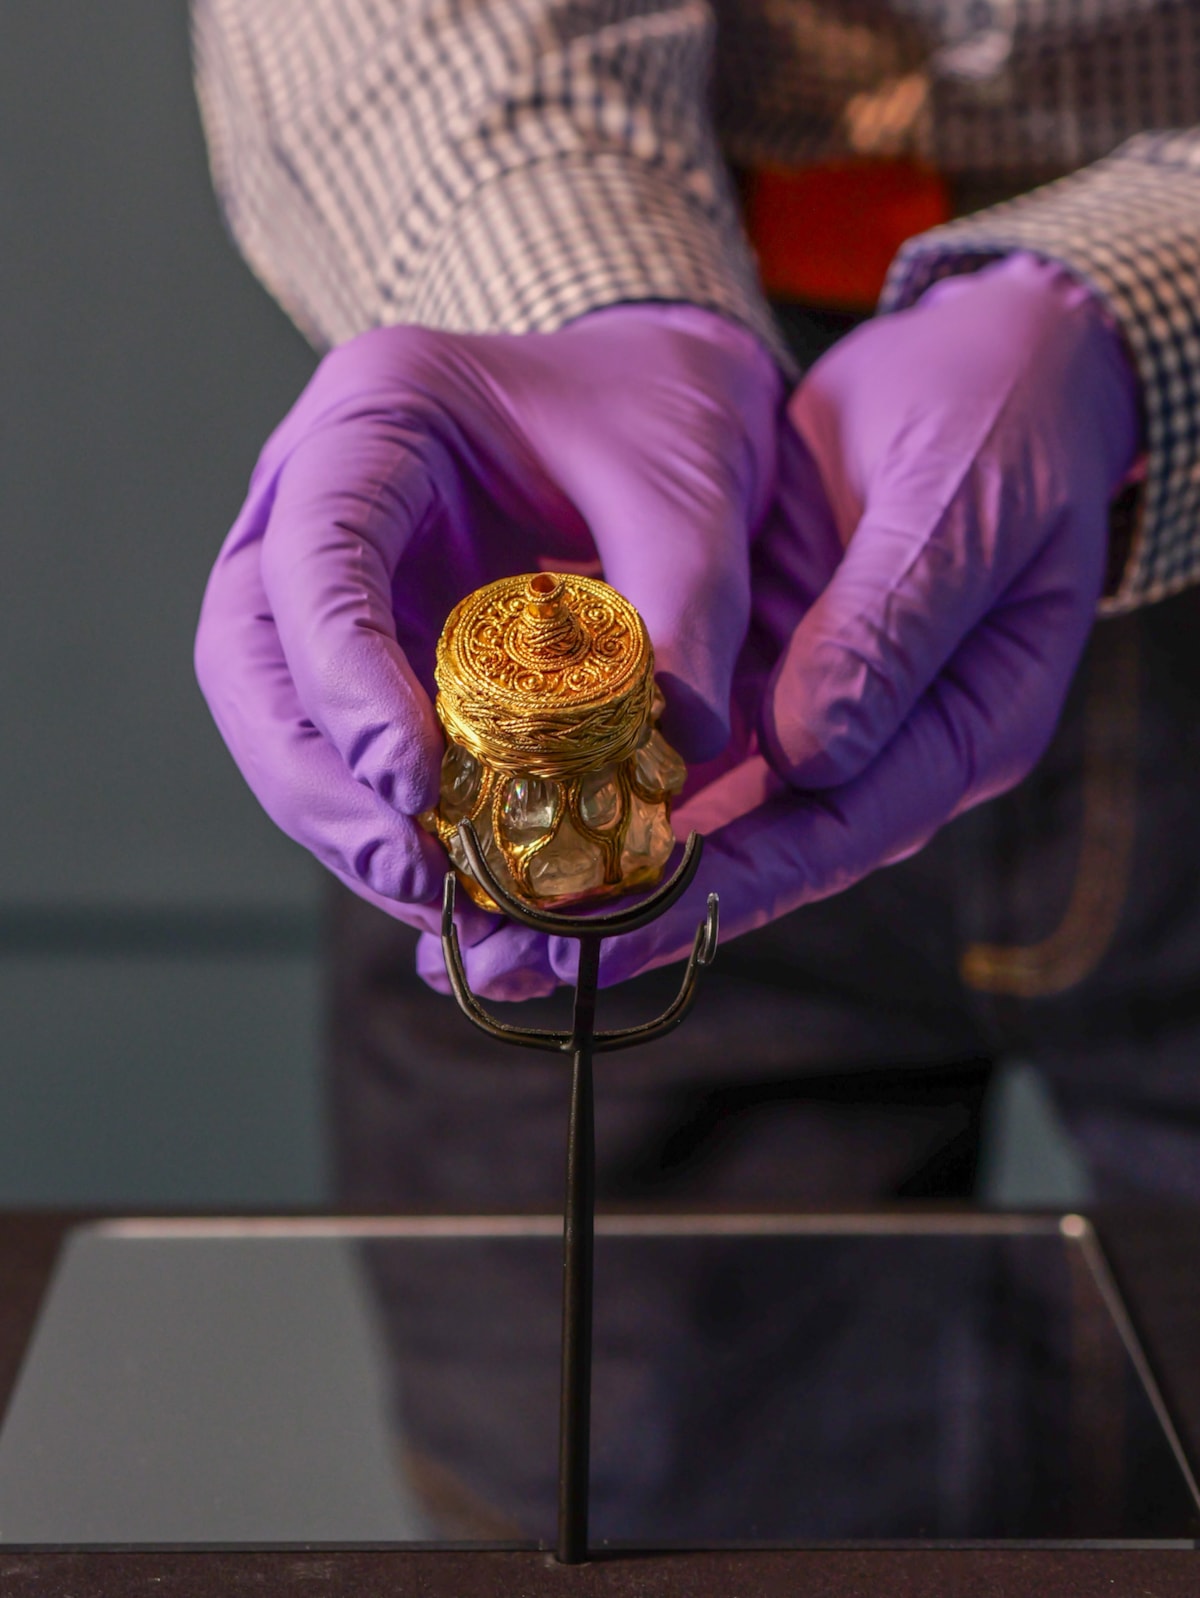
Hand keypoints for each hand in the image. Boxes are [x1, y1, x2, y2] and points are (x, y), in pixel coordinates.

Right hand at [195, 305, 784, 951]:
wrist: (656, 396)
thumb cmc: (661, 407)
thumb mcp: (691, 485)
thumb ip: (688, 601)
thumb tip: (674, 741)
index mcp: (377, 414)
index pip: (312, 553)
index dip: (342, 677)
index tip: (410, 781)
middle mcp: (319, 495)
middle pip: (251, 656)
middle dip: (317, 779)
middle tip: (411, 870)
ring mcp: (332, 580)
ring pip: (276, 718)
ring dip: (343, 822)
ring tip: (438, 899)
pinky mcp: (370, 649)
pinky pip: (345, 747)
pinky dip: (390, 821)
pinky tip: (454, 879)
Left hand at [439, 253, 1140, 993]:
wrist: (999, 366)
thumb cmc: (1001, 421)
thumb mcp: (956, 508)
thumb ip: (888, 627)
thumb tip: (813, 752)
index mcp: (959, 734)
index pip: (827, 838)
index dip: (711, 895)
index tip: (597, 937)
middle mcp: (884, 750)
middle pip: (750, 857)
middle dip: (621, 910)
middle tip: (496, 956)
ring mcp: (824, 716)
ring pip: (704, 813)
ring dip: (595, 860)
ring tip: (480, 906)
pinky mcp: (771, 673)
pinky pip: (683, 744)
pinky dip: (603, 772)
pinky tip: (515, 794)